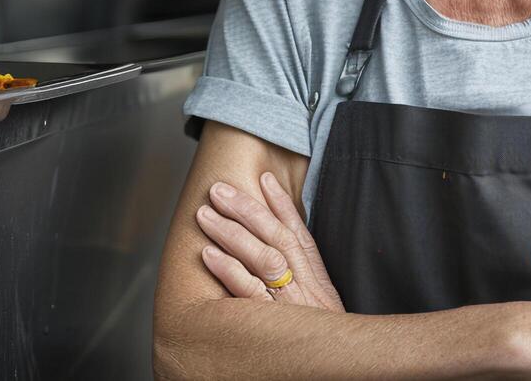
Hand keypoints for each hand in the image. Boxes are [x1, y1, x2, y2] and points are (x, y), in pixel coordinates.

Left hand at [195, 171, 343, 311]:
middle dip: (247, 209)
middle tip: (218, 190)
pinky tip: (207, 253)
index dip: (282, 204)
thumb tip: (283, 270)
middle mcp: (308, 290)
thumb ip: (307, 292)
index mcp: (320, 286)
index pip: (300, 236)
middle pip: (278, 238)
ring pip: (262, 257)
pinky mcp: (274, 325)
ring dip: (231, 231)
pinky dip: (228, 269)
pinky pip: (249, 291)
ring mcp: (291, 305)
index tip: (264, 178)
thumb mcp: (326, 316)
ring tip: (205, 213)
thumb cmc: (324, 351)